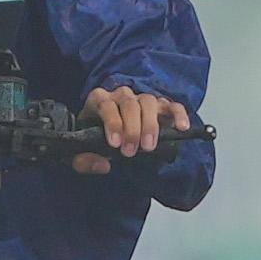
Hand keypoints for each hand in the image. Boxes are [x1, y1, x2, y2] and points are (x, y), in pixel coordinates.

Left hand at [73, 87, 191, 173]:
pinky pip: (170, 105)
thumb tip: (104, 165)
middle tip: (132, 151)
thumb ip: (84, 161)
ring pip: (148, 101)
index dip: (112, 123)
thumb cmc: (91, 142)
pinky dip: (177, 114)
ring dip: (150, 124)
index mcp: (98, 100)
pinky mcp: (158, 106)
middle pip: (129, 103)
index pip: (106, 105)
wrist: (105, 137)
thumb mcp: (78, 154)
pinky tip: (181, 128)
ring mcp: (140, 98)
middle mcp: (120, 95)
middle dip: (132, 129)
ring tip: (149, 147)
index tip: (115, 143)